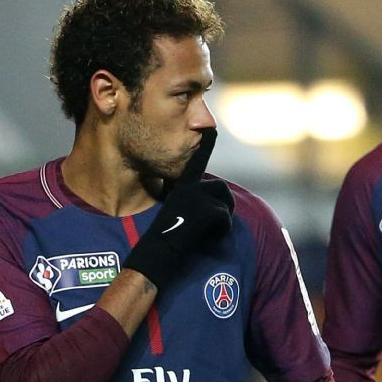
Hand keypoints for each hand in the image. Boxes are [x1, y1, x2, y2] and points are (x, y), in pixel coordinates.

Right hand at [123, 128, 233, 288]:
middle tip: (211, 223)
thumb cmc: (165, 238)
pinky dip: (220, 231)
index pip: (197, 162)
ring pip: (225, 204)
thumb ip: (190, 203)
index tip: (211, 128)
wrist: (156, 253)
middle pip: (220, 189)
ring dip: (221, 219)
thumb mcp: (176, 213)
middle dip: (223, 205)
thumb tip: (208, 205)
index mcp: (182, 187)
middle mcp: (189, 188)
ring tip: (203, 232)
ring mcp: (197, 198)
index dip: (206, 145)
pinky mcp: (205, 210)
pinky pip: (225, 220)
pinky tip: (203, 239)